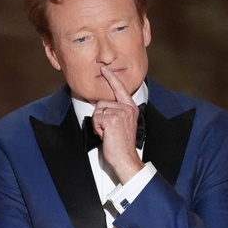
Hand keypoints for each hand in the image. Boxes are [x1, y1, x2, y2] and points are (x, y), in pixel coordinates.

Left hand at [93, 66, 144, 182]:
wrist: (125, 158)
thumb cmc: (123, 144)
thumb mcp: (124, 123)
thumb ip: (117, 112)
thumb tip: (102, 106)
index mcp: (131, 108)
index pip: (120, 89)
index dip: (112, 78)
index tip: (105, 70)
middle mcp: (127, 109)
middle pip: (102, 102)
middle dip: (100, 116)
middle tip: (108, 129)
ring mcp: (120, 114)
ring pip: (97, 110)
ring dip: (98, 123)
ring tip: (107, 132)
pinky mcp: (112, 120)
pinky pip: (95, 118)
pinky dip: (96, 128)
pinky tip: (105, 135)